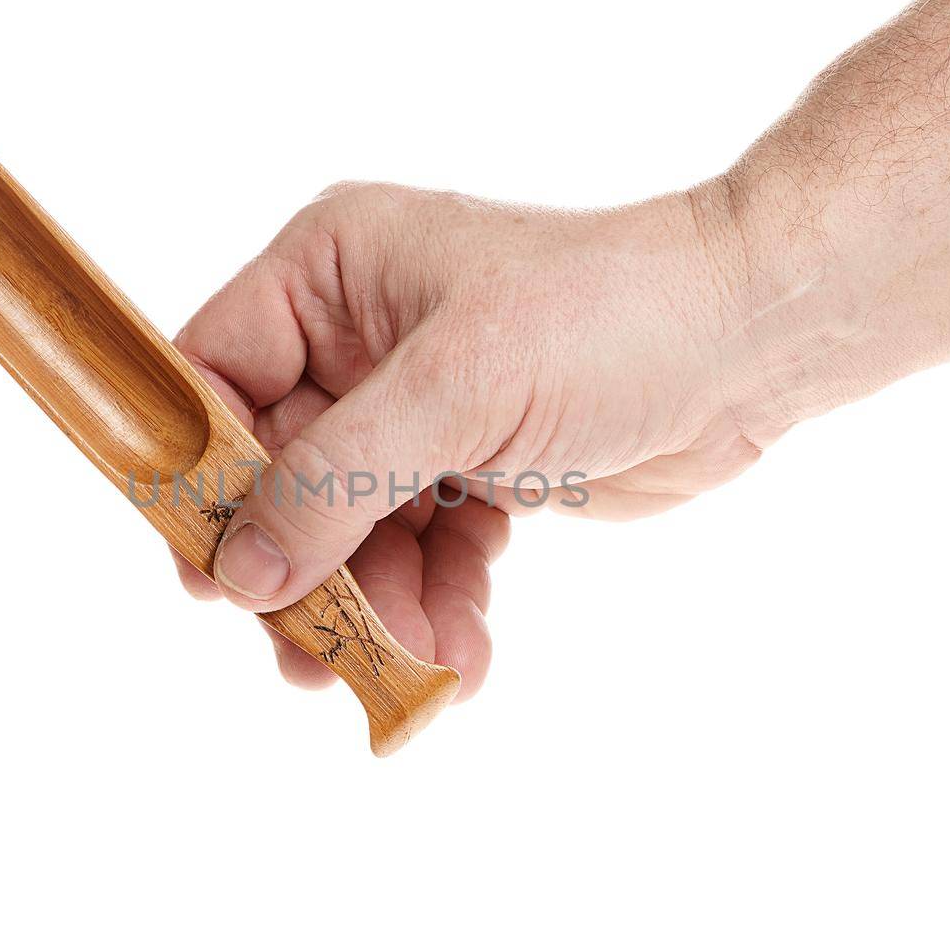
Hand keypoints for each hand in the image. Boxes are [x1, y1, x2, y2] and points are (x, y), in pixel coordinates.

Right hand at [170, 180, 767, 696]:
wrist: (748, 343)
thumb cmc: (606, 318)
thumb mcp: (458, 389)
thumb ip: (336, 479)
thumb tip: (242, 571)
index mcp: (329, 274)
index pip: (216, 376)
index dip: (201, 478)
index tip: (211, 576)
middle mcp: (358, 342)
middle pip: (279, 477)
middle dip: (306, 573)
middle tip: (308, 661)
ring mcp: (414, 412)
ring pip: (350, 532)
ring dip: (378, 610)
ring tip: (411, 674)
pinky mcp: (467, 470)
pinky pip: (420, 553)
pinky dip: (436, 608)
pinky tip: (461, 659)